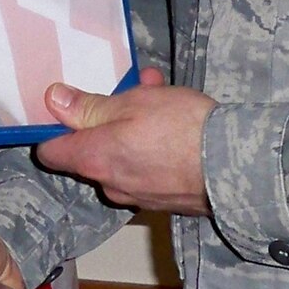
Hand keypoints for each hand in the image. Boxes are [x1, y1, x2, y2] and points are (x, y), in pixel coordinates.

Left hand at [34, 67, 214, 214]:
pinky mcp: (165, 200)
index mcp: (95, 160)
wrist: (235, 167)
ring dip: (133, 127)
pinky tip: (177, 121)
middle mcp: (111, 186)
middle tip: (130, 88)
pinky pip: (147, 168)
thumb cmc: (180, 128)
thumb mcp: (132, 102)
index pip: (52, 153)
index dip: (52, 130)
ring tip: (159, 92)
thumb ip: (90, 106)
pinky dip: (152, 147)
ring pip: (123, 156)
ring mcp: (139, 196)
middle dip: (106, 119)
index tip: (64, 109)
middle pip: (91, 153)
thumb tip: (52, 101)